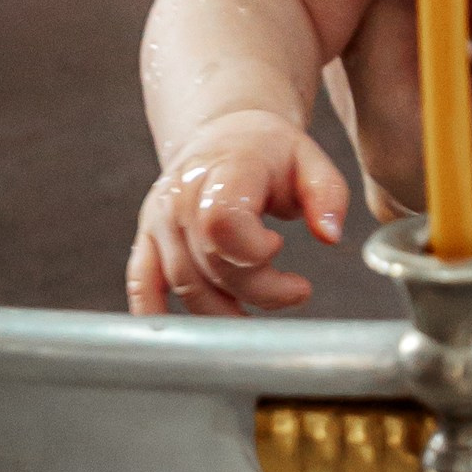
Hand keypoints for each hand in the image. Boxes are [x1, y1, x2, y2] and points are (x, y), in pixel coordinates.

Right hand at [125, 109, 350, 317]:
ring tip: (262, 303)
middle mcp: (182, 194)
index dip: (253, 252)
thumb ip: (327, 194)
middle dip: (257, 290)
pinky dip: (154, 313)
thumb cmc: (269, 151)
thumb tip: (330, 236)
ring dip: (225, 311)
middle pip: (209, 264)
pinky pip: (141, 283)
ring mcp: (160, 218)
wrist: (226, 133)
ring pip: (184, 284)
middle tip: (295, 289)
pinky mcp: (148, 238)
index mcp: (224, 169)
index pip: (222, 224)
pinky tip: (180, 338)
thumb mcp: (310, 160)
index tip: (279, 248)